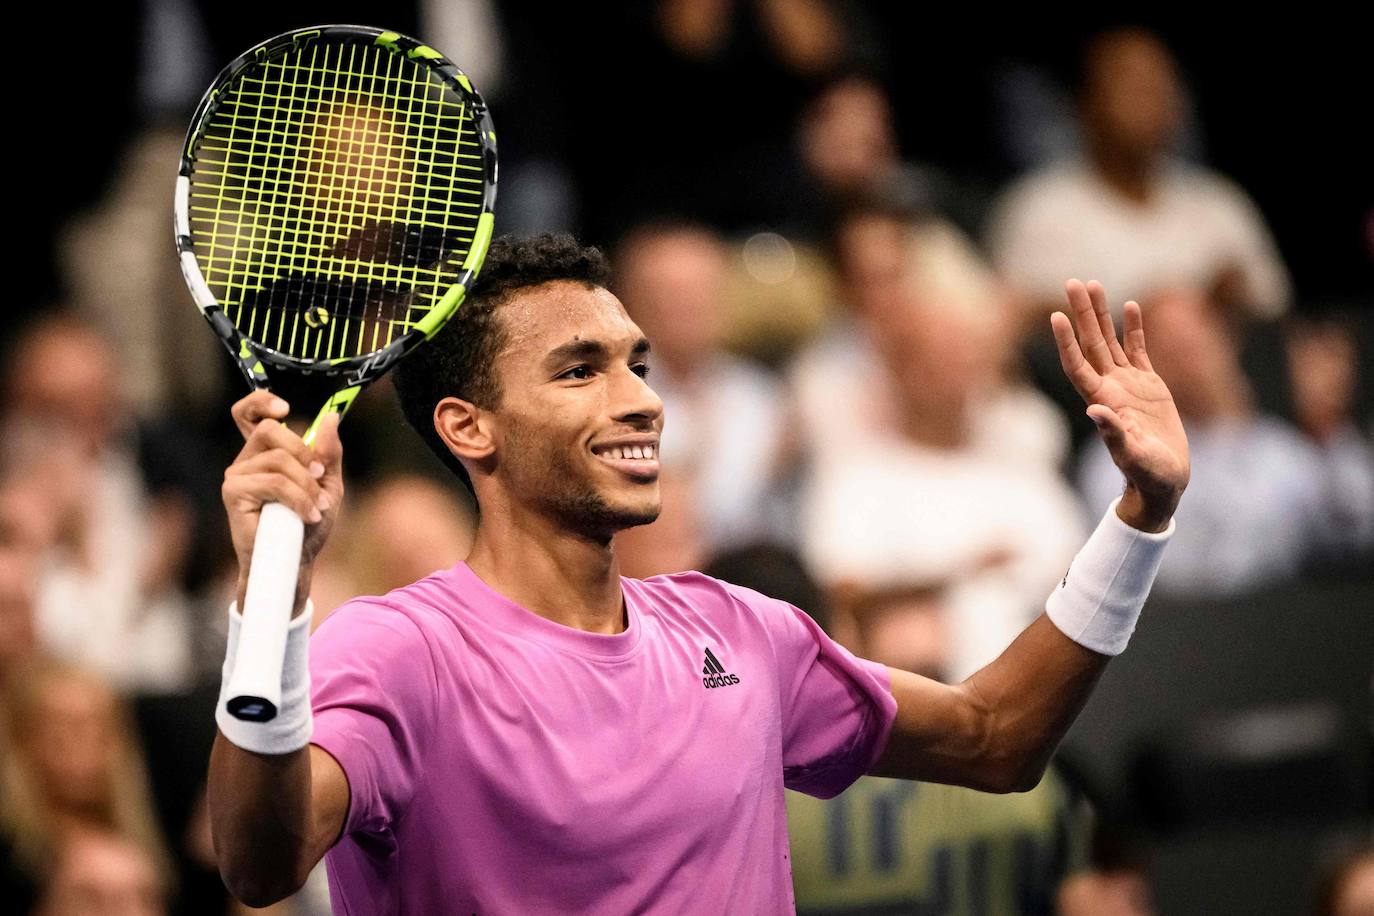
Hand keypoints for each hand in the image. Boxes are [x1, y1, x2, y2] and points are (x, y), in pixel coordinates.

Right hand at [222, 392, 343, 602]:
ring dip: (305, 486)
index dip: (260, 402)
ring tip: (315, 509)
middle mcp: (246, 460)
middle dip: (302, 453)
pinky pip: (273, 482)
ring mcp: (236, 476)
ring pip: (277, 460)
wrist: (297, 560)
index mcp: (265, 453)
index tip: (284, 408)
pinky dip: (297, 498)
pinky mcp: (233, 493)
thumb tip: (331, 417)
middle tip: (318, 476)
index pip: (248, 414)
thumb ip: (329, 452)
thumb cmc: (308, 525)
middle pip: (270, 430)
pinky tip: (306, 515)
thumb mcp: (328, 484)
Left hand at [1052, 280, 1189, 531]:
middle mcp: (1109, 387)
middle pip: (1089, 343)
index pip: (1077, 365)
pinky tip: (1130, 305)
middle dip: (1081, 313)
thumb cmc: (1146, 473)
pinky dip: (1134, 328)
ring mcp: (1128, 384)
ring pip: (1110, 340)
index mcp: (1101, 401)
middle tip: (1072, 282)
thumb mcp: (1131, 455)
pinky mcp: (1149, 384)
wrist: (1164, 480)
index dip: (1065, 341)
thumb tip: (1095, 411)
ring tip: (1093, 283)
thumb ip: (1114, 434)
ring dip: (1101, 313)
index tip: (1055, 315)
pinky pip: (1138, 349)